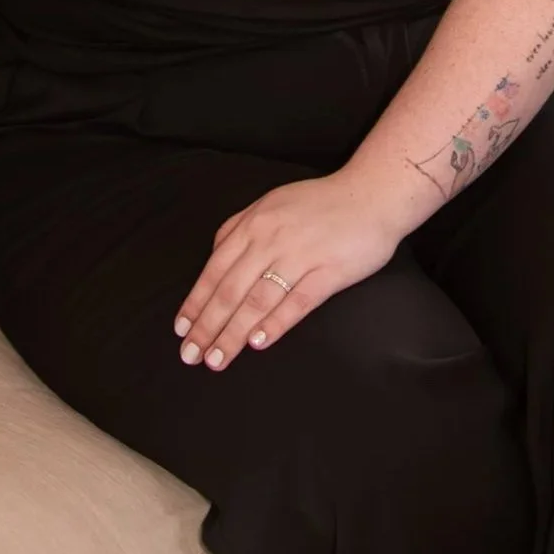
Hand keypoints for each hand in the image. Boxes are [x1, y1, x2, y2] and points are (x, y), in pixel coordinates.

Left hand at [174, 174, 405, 369]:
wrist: (372, 194)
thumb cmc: (320, 203)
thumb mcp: (271, 204)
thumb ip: (240, 227)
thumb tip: (214, 255)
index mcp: (254, 224)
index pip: (215, 269)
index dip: (196, 302)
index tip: (181, 330)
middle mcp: (271, 239)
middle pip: (231, 290)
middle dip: (207, 326)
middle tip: (191, 355)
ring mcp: (301, 256)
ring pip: (258, 300)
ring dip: (234, 333)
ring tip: (218, 359)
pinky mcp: (329, 271)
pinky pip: (297, 302)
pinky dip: (275, 324)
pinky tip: (259, 343)